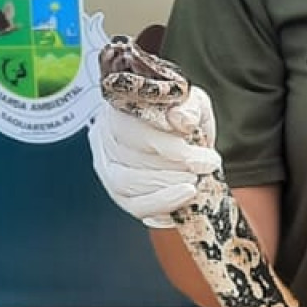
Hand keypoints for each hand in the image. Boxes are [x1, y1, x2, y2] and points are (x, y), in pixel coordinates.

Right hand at [88, 82, 220, 226]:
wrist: (175, 129)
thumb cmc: (179, 113)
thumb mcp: (190, 100)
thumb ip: (190, 107)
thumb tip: (183, 119)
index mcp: (119, 108)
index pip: (133, 129)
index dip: (168, 147)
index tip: (202, 159)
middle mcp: (104, 136)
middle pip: (128, 160)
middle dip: (170, 172)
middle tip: (199, 173)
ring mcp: (107, 165)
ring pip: (124, 185)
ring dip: (164, 191)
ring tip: (193, 186)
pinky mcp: (118, 191)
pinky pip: (133, 205)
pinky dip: (159, 206)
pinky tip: (181, 201)